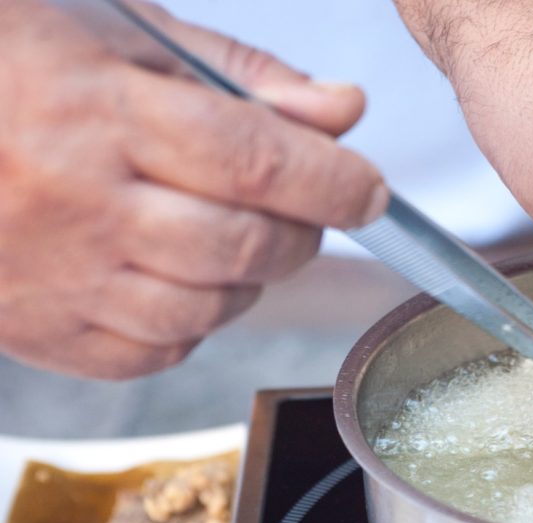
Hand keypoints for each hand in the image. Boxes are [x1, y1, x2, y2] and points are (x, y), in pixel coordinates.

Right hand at [0, 0, 386, 377]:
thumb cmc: (3, 67)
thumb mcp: (116, 33)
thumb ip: (239, 75)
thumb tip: (339, 110)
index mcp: (96, 111)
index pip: (257, 162)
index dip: (335, 183)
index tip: (367, 189)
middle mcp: (77, 203)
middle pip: (247, 245)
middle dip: (304, 231)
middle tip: (305, 206)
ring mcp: (56, 277)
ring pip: (212, 307)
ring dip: (253, 278)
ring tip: (236, 235)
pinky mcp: (40, 332)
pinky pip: (157, 350)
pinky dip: (193, 321)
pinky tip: (176, 275)